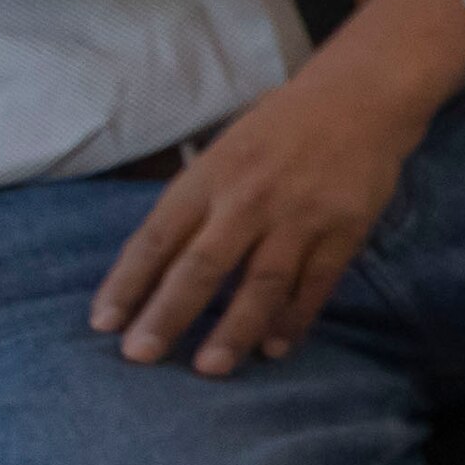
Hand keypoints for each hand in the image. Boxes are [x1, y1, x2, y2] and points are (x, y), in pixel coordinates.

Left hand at [90, 0, 464, 374]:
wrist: (361, 97)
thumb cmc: (279, 128)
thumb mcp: (224, 153)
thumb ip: (195, 205)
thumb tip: (155, 269)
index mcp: (209, 177)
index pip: (156, 238)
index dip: (127, 283)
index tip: (103, 324)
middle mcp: (249, 198)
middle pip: (201, 265)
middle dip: (168, 313)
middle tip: (140, 355)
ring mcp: (300, 215)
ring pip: (260, 281)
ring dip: (234, 328)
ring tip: (209, 368)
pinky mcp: (345, 228)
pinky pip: (315, 282)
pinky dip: (295, 317)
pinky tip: (276, 347)